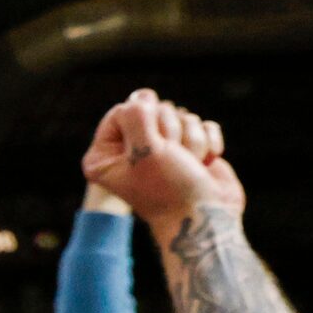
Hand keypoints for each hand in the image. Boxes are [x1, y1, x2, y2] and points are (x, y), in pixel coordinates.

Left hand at [81, 90, 242, 234]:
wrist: (206, 218)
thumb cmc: (169, 189)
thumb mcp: (144, 150)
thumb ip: (136, 115)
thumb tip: (142, 95)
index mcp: (104, 154)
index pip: (122, 110)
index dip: (143, 123)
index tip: (149, 151)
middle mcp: (130, 149)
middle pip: (154, 109)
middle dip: (170, 133)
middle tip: (171, 161)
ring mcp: (163, 148)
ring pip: (182, 115)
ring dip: (191, 140)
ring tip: (187, 166)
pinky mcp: (191, 148)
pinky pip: (203, 123)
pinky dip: (208, 142)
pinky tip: (203, 164)